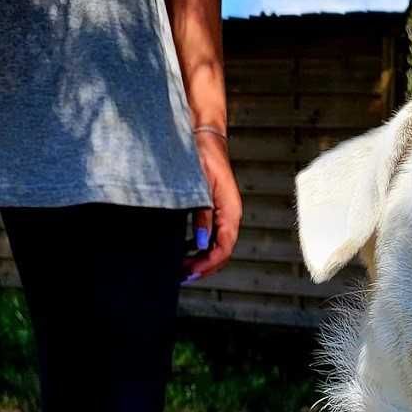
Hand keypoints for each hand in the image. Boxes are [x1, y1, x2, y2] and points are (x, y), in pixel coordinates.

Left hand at [183, 130, 241, 281]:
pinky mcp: (214, 210)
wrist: (204, 135)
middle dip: (202, 267)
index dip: (207, 264)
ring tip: (181, 268)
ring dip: (200, 260)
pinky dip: (198, 248)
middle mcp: (229, 215)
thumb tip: (200, 242)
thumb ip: (203, 214)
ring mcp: (222, 213)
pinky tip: (184, 250)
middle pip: (221, 252)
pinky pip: (210, 236)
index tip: (189, 272)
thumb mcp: (200, 184)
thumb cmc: (203, 154)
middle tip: (181, 276)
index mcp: (230, 210)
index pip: (223, 248)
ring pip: (216, 246)